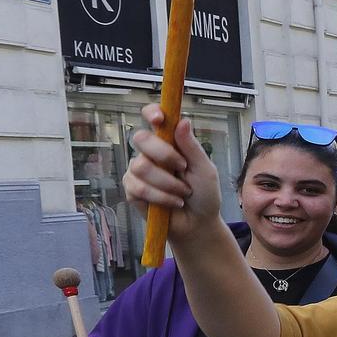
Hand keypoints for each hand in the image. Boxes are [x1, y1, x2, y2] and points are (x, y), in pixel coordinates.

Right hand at [123, 105, 222, 236]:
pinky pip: (139, 188)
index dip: (152, 113)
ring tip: (183, 193)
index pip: (153, 118)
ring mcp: (138, 171)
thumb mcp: (205, 170)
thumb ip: (192, 147)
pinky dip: (161, 197)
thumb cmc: (204, 194)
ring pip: (141, 166)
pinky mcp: (132, 190)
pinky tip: (173, 203)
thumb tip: (183, 120)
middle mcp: (150, 153)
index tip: (159, 119)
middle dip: (164, 154)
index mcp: (170, 142)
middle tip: (183, 167)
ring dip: (168, 183)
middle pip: (141, 138)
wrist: (198, 223)